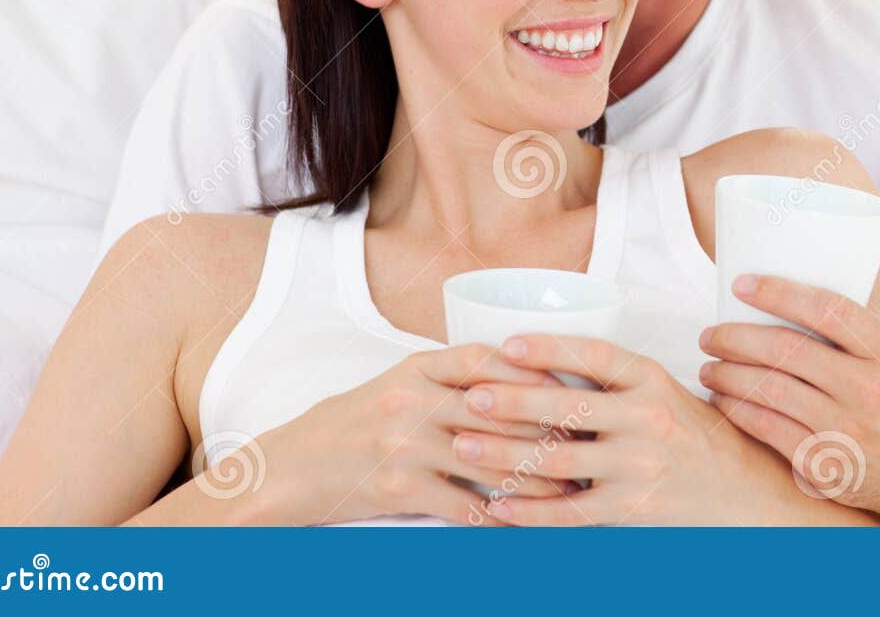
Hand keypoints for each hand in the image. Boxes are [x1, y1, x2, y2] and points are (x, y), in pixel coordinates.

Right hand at [232, 344, 576, 525]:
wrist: (292, 468)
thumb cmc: (352, 424)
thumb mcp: (396, 384)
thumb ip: (446, 378)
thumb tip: (513, 380)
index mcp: (415, 368)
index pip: (484, 357)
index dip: (533, 368)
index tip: (570, 382)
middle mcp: (412, 400)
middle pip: (498, 408)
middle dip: (547, 427)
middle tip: (587, 440)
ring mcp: (405, 444)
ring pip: (489, 459)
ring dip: (535, 477)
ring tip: (569, 487)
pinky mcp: (399, 488)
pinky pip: (463, 504)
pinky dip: (498, 517)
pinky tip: (524, 523)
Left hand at [449, 335, 837, 525]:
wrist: (746, 493)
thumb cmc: (698, 438)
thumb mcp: (667, 393)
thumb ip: (616, 383)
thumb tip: (545, 364)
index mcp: (653, 381)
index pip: (595, 356)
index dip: (548, 350)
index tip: (506, 346)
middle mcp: (646, 420)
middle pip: (567, 409)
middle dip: (511, 402)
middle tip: (469, 396)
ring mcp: (639, 467)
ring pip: (558, 462)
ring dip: (505, 454)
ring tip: (464, 446)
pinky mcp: (632, 510)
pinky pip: (569, 513)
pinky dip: (528, 511)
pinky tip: (496, 506)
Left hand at [697, 274, 879, 523]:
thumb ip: (845, 328)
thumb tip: (774, 297)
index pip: (826, 308)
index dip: (777, 292)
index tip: (740, 285)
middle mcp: (869, 388)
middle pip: (785, 350)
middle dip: (735, 337)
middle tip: (710, 334)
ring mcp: (847, 429)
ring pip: (768, 390)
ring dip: (727, 374)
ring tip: (709, 367)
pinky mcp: (825, 464)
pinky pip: (767, 429)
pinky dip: (736, 410)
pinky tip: (724, 400)